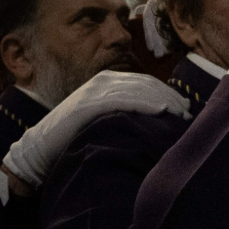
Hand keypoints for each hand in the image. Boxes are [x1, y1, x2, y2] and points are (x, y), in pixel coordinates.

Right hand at [2, 70, 188, 190]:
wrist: (40, 147)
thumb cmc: (74, 136)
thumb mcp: (102, 117)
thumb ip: (122, 111)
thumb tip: (152, 118)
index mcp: (107, 81)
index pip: (145, 82)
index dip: (167, 92)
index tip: (185, 106)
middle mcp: (102, 81)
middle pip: (146, 84)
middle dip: (170, 96)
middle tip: (189, 111)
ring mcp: (94, 91)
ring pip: (138, 90)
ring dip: (164, 100)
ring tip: (181, 113)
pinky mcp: (88, 104)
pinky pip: (123, 100)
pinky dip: (145, 103)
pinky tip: (161, 109)